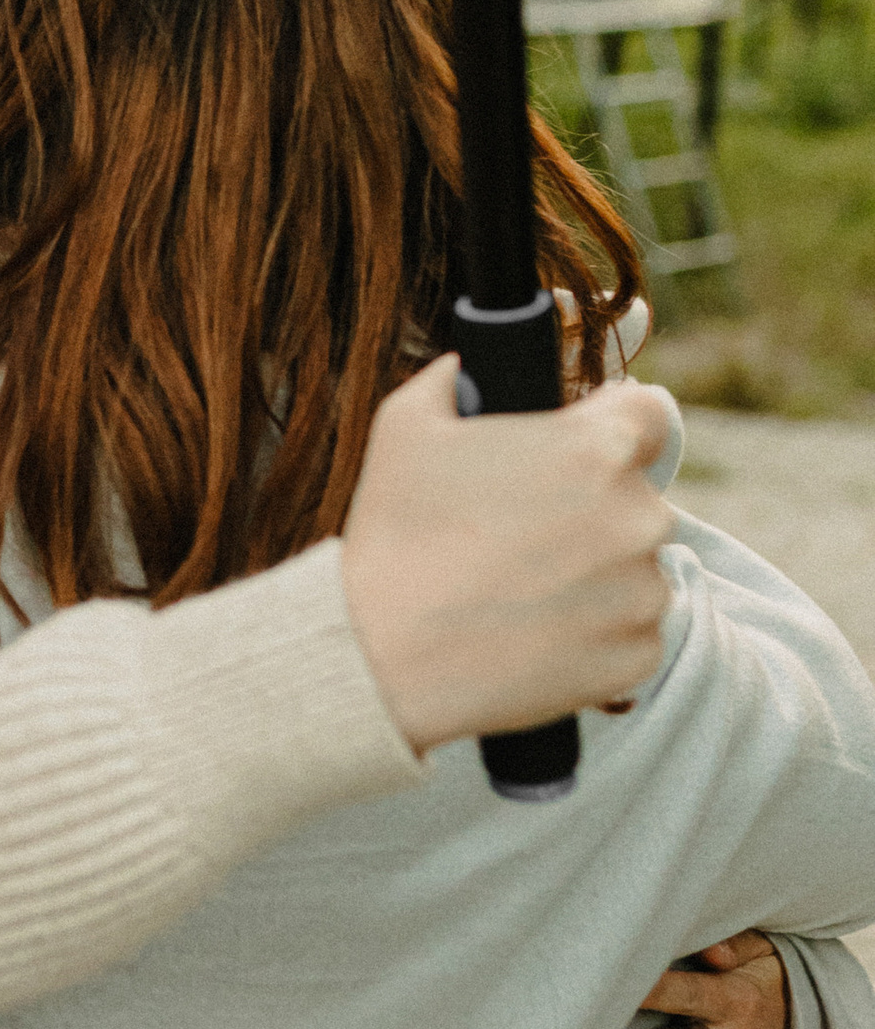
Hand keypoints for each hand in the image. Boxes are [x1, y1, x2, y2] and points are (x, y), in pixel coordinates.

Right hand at [341, 359, 671, 755]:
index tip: (573, 454)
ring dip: (597, 575)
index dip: (608, 428)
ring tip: (521, 593)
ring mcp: (644, 591)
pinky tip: (535, 635)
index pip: (648, 416)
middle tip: (523, 535)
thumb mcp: (404, 428)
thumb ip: (448, 380)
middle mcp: (640, 516)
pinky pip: (632, 633)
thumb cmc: (394, 537)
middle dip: (593, 509)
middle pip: (636, 498)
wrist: (380, 659)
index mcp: (597, 448)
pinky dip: (596, 635)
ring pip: (635, 569)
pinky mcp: (638, 655)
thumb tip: (462, 368)